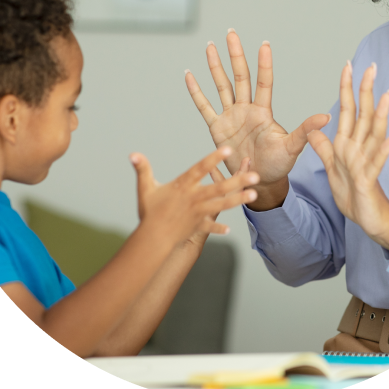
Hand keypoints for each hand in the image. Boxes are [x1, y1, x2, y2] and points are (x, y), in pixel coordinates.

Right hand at [129, 147, 258, 244]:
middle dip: (238, 181)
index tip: (228, 149)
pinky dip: (219, 227)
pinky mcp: (198, 226)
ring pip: (222, 204)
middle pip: (219, 188)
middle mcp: (194, 199)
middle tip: (256, 175)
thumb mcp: (145, 188)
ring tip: (254, 194)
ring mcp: (198, 213)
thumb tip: (132, 154)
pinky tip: (230, 228)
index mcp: (183, 186)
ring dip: (239, 199)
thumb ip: (142, 169)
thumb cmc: (149, 211)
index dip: (213, 158)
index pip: (200, 169)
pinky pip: (212, 226)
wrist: (151, 238)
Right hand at [185, 30, 329, 206]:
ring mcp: (231, 116)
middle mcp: (246, 109)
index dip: (264, 64)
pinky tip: (189, 75)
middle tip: (231, 33)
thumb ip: (305, 130)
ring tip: (210, 46)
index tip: (264, 44)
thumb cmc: (279, 165)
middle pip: (240, 76)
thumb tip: (326, 117)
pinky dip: (196, 91)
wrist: (259, 181)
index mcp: (263, 112)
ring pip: (222, 86)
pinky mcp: (217, 128)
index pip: (264, 82)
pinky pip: (204, 106)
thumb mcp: (292, 147)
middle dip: (235, 54)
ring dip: (215, 66)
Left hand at [306, 62, 388, 251]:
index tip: (348, 66)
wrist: (369, 219)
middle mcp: (360, 148)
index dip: (347, 88)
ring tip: (387, 94)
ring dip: (381, 115)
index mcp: (348, 144)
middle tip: (371, 67)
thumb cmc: (353, 193)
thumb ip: (324, 148)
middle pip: (364, 114)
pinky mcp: (369, 179)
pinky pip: (378, 162)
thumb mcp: (332, 168)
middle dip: (366, 91)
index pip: (348, 110)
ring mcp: (367, 162)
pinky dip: (385, 150)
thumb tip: (316, 129)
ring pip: (375, 134)